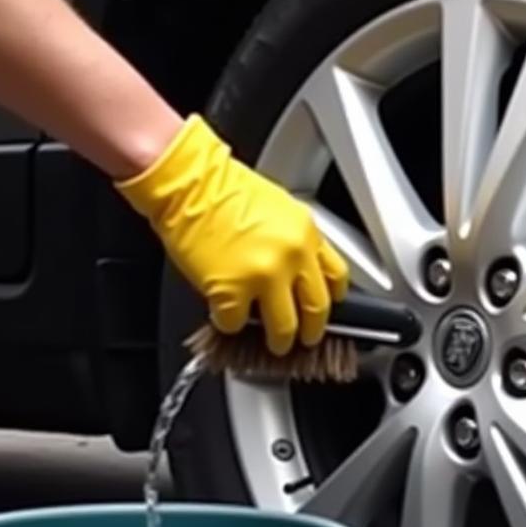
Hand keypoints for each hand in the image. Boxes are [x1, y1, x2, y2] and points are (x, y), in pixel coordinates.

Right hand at [116, 114, 349, 354]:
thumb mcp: (279, 208)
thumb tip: (297, 270)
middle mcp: (292, 256)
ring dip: (279, 341)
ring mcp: (264, 276)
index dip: (332, 298)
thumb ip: (294, 242)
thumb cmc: (222, 188)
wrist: (188, 181)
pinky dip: (231, 326)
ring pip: (284, 327)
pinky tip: (226, 319)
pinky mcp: (231, 292)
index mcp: (306, 233)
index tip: (326, 308)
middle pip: (316, 309)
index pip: (336, 277)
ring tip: (274, 345)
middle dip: (312, 331)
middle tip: (306, 338)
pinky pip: (236, 324)